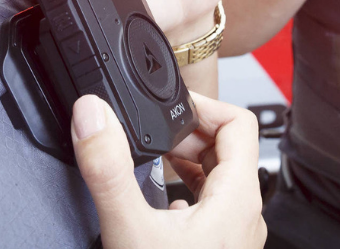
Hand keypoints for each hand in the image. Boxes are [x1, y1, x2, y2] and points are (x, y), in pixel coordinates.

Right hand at [71, 93, 265, 248]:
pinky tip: (159, 204)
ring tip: (152, 160)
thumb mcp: (130, 229)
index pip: (240, 122)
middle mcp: (245, 215)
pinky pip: (211, 207)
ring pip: (220, 180)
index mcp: (238, 198)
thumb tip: (93, 115)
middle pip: (229, 149)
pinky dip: (186, 192)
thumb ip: (109, 170)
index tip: (166, 107)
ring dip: (187, 162)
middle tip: (148, 134)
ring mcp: (235, 236)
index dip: (203, 105)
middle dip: (187, 134)